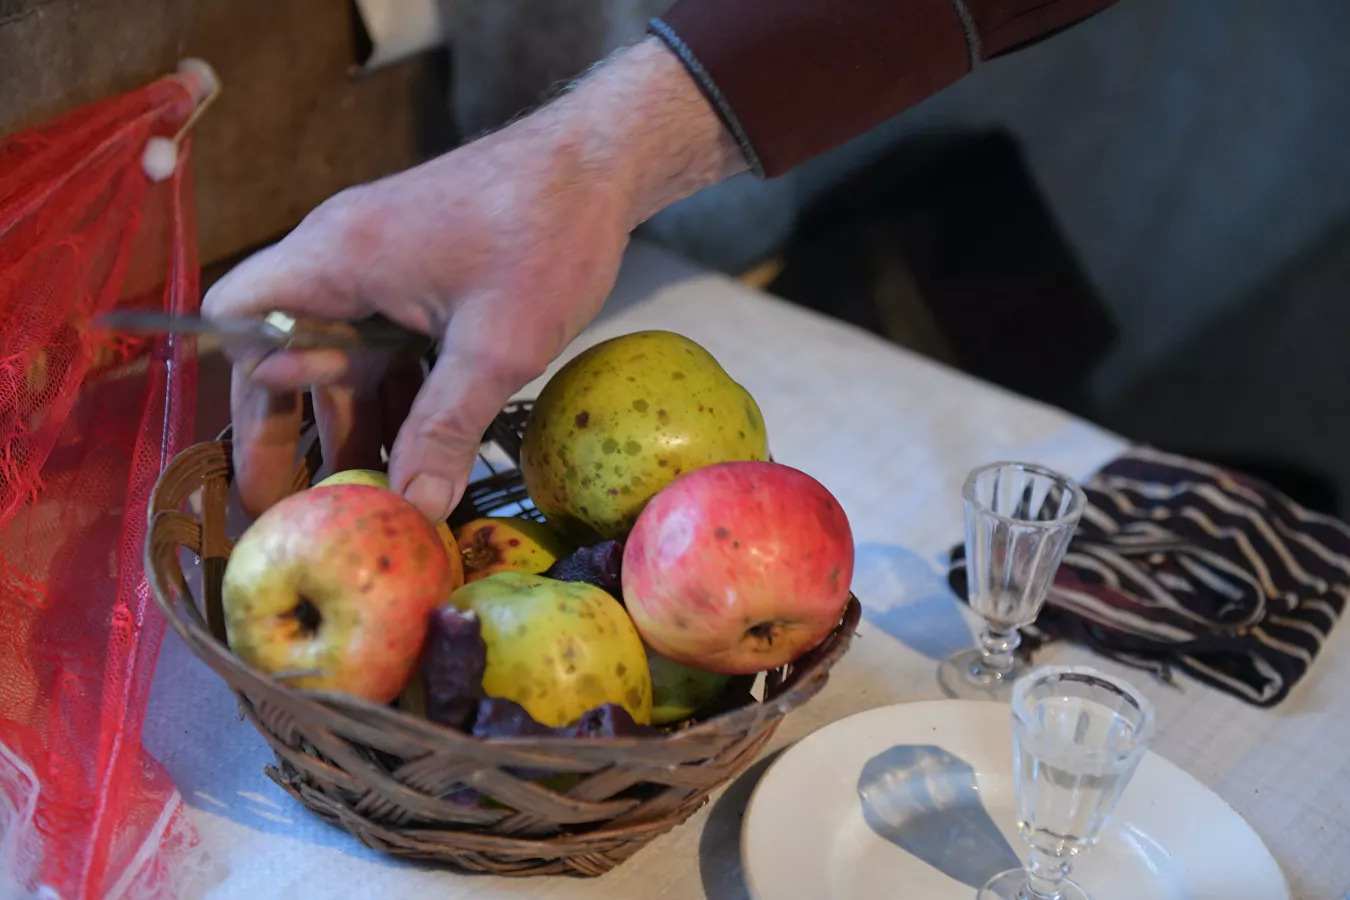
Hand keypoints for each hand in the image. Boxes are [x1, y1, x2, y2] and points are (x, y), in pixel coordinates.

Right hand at [203, 37, 746, 522]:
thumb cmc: (547, 233)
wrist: (599, 161)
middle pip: (282, 349)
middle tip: (289, 505)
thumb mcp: (497, 346)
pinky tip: (413, 452)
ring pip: (340, 353)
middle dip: (286, 428)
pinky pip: (383, 342)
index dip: (243, 395)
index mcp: (336, 258)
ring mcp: (380, 265)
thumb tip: (417, 507)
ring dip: (348, 419)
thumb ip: (447, 427)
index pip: (237, 320)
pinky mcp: (418, 274)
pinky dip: (392, 395)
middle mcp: (343, 256)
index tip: (270, 458)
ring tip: (356, 494)